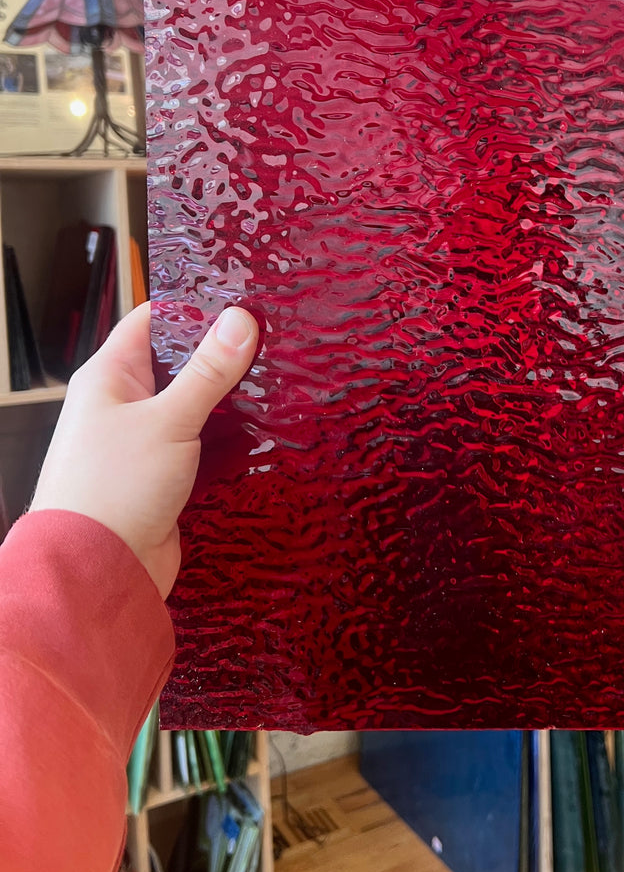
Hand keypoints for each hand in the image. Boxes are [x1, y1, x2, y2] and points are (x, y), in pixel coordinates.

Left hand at [30, 301, 258, 599]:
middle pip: (177, 361)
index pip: (153, 320)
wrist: (96, 572)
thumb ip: (208, 372)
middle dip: (221, 352)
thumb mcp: (168, 421)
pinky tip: (261, 428)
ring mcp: (142, 440)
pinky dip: (226, 435)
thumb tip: (241, 319)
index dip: (195, 306)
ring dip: (228, 396)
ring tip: (277, 378)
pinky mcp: (162, 474)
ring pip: (192, 403)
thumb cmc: (114, 489)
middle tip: (272, 337)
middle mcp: (122, 403)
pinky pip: (199, 441)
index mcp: (109, 376)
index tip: (243, 299)